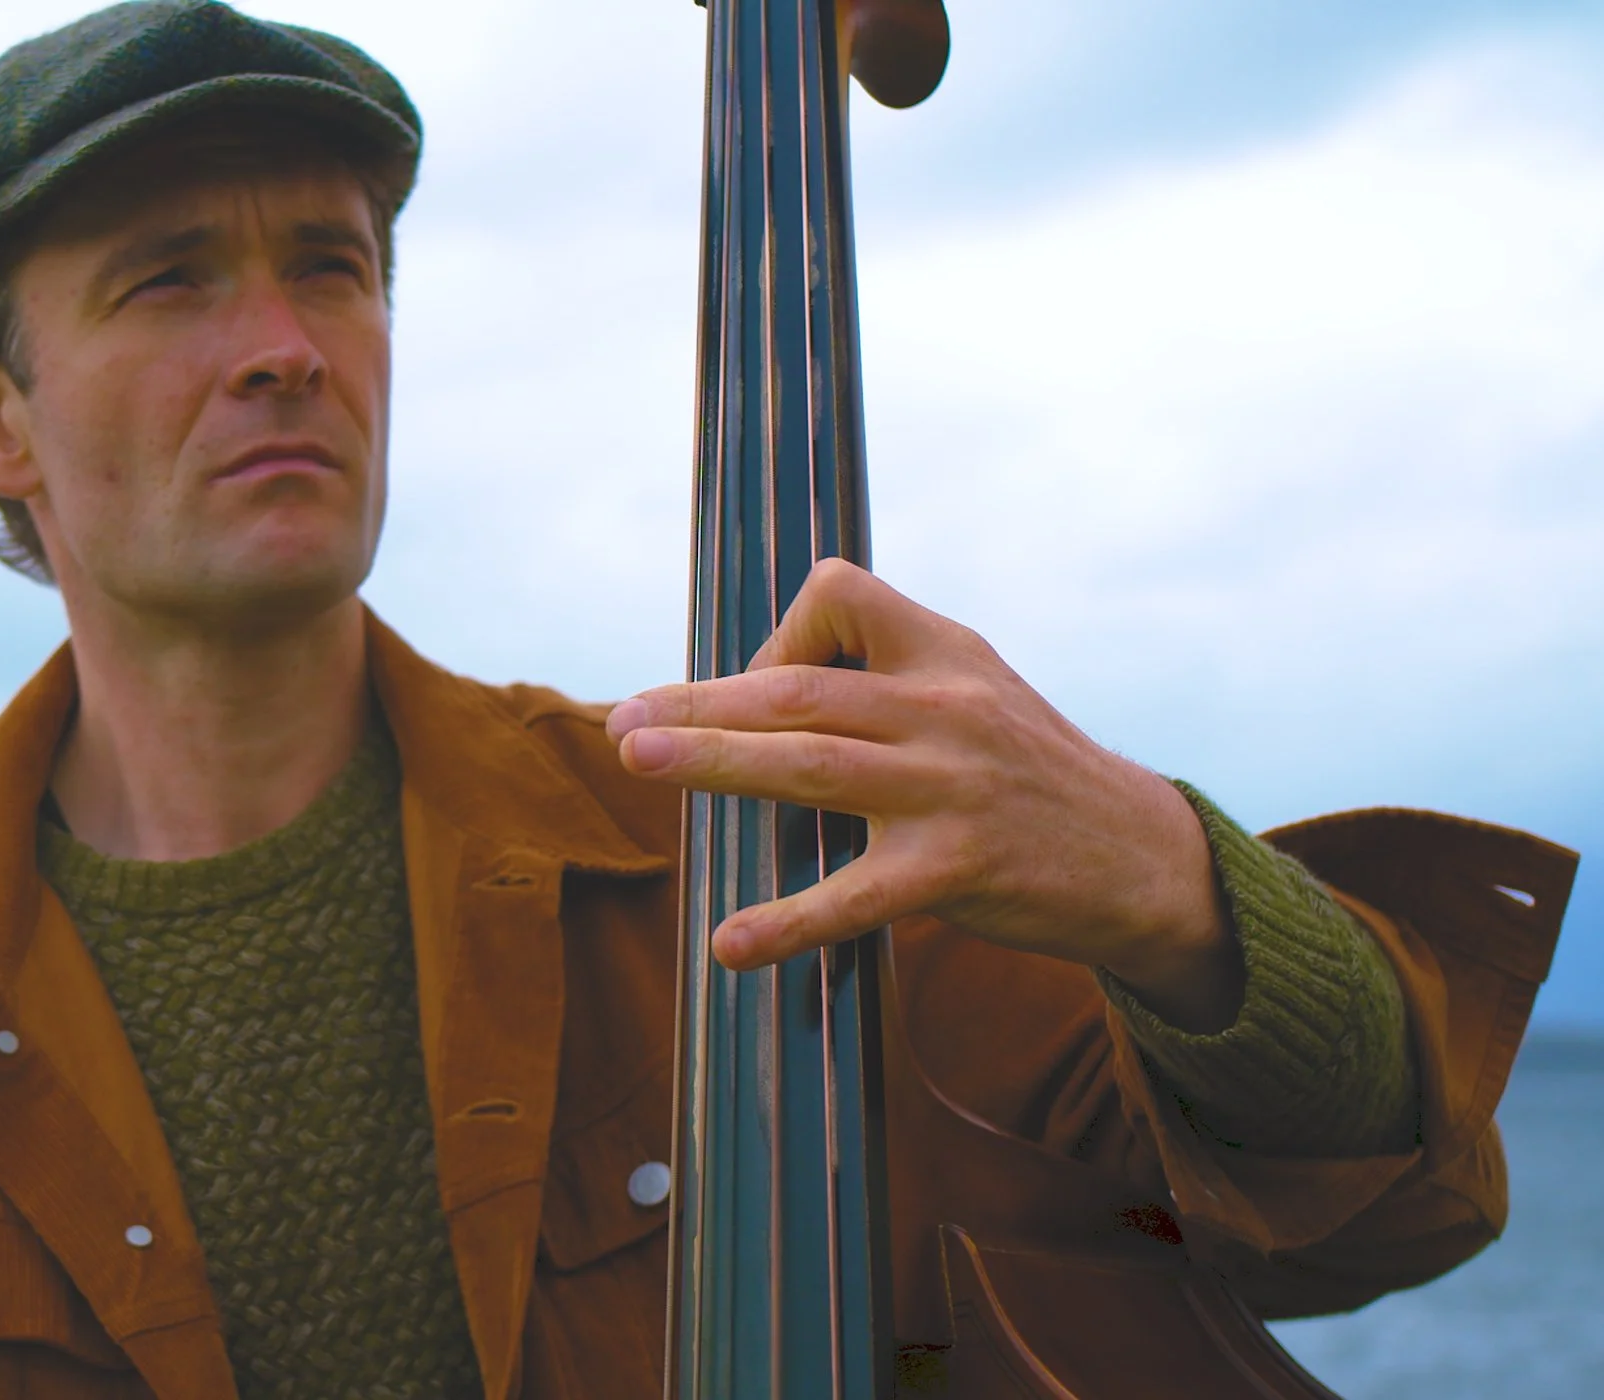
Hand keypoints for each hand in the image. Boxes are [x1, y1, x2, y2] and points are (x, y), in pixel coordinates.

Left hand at [608, 559, 1242, 1031]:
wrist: (1141, 859)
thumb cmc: (1027, 775)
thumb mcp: (972, 692)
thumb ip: (882, 678)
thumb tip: (750, 688)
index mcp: (944, 651)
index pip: (839, 594)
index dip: (775, 633)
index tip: (745, 690)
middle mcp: (946, 706)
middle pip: (798, 691)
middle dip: (700, 702)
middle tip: (622, 721)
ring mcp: (952, 788)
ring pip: (809, 766)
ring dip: (712, 763)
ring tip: (636, 759)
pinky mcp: (958, 870)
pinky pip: (854, 897)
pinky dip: (785, 921)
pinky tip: (728, 944)